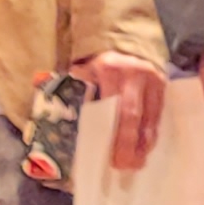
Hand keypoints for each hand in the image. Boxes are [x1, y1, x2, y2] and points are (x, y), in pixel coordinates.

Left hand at [70, 51, 166, 175]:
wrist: (127, 39)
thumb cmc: (98, 61)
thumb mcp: (82, 67)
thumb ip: (68, 83)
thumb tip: (40, 91)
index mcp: (106, 69)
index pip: (107, 104)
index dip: (108, 129)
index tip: (103, 151)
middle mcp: (131, 74)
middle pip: (130, 114)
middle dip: (127, 142)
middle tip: (123, 165)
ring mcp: (150, 80)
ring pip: (149, 116)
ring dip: (143, 142)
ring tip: (136, 163)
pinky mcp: (163, 85)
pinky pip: (158, 113)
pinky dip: (152, 132)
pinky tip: (146, 148)